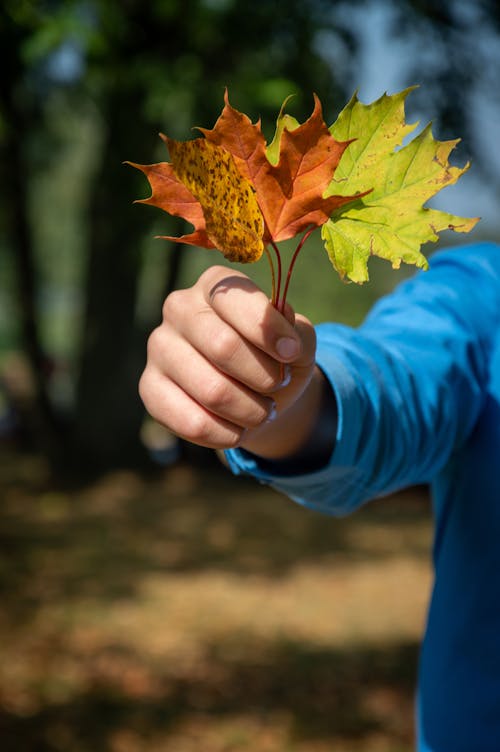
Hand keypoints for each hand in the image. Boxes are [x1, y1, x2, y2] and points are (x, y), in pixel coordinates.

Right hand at [139, 265, 323, 458]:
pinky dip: (226, 434)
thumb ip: (297, 332)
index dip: (269, 330)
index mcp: (214, 284)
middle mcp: (179, 308)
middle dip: (263, 377)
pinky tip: (238, 430)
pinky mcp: (149, 387)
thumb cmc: (274, 357)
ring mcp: (159, 347)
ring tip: (262, 412)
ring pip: (211, 390)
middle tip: (277, 387)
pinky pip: (191, 422)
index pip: (235, 300)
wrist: (254, 393)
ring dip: (250, 411)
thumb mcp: (297, 341)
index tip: (292, 354)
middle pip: (222, 347)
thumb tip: (283, 326)